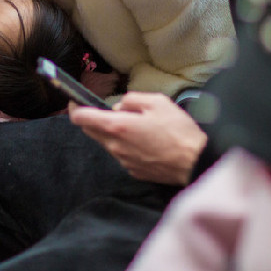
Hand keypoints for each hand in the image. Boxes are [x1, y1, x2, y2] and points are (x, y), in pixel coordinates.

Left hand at [69, 92, 206, 184]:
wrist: (195, 162)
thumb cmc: (178, 130)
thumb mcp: (157, 102)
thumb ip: (132, 100)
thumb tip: (118, 106)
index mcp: (117, 126)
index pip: (82, 118)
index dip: (75, 108)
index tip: (76, 102)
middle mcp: (115, 145)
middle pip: (90, 131)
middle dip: (92, 119)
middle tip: (106, 110)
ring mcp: (123, 161)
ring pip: (106, 143)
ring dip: (111, 133)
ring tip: (134, 126)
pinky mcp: (133, 171)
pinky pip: (121, 154)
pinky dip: (125, 146)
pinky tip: (144, 142)